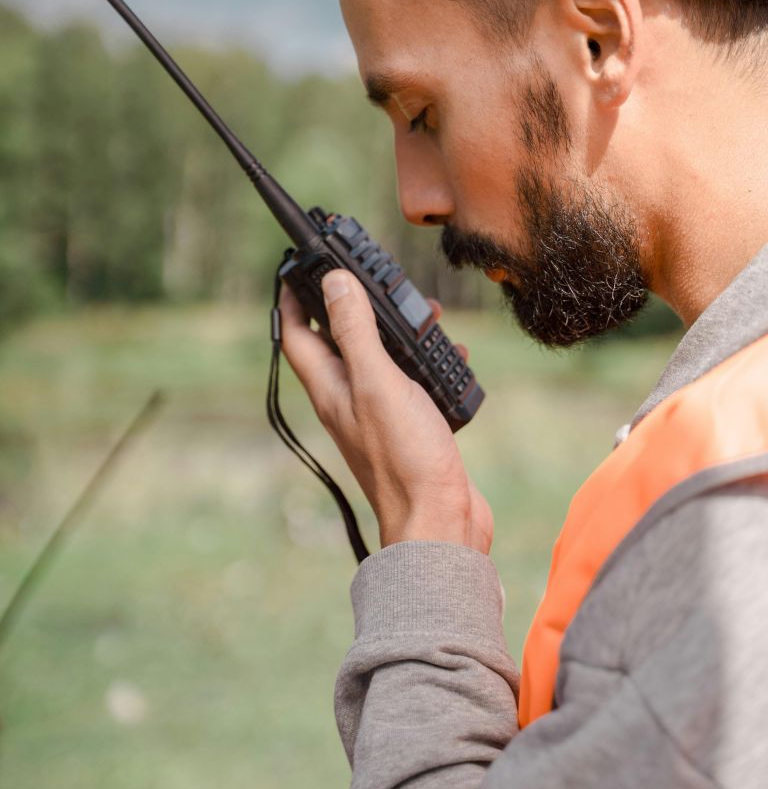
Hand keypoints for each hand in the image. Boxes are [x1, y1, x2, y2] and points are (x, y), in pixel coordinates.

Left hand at [279, 270, 492, 552]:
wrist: (440, 523)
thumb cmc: (405, 461)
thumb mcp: (377, 383)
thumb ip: (355, 332)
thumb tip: (333, 284)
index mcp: (330, 388)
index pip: (296, 334)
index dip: (293, 296)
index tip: (299, 264)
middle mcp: (348, 399)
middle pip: (339, 340)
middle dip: (356, 305)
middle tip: (375, 278)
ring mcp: (378, 414)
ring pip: (381, 358)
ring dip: (399, 331)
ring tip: (426, 312)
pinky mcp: (410, 427)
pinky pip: (413, 382)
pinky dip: (430, 361)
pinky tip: (453, 356)